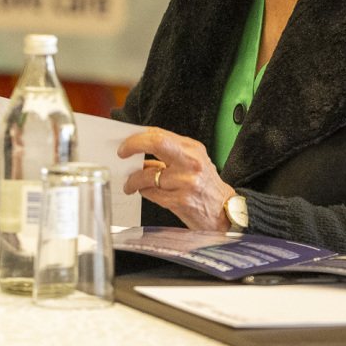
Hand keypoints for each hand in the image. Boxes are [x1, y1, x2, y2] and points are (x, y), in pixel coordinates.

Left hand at [116, 126, 234, 231]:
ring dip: (133, 180)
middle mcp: (190, 163)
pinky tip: (145, 192)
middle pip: (156, 143)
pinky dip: (144, 192)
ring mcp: (185, 182)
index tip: (125, 143)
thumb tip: (137, 152)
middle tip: (121, 154)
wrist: (224, 211)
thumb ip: (168, 155)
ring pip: (147, 175)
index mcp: (192, 149)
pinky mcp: (180, 201)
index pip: (160, 134)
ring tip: (130, 184)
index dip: (138, 137)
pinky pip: (151, 193)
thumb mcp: (191, 163)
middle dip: (133, 146)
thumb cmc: (205, 185)